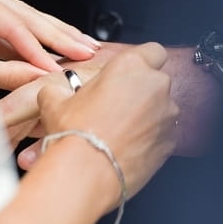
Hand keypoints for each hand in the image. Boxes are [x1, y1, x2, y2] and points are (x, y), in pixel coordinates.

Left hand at [0, 0, 100, 89]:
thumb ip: (1, 70)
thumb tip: (39, 76)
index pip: (12, 24)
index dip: (38, 49)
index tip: (58, 69)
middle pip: (27, 14)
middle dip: (59, 35)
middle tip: (87, 50)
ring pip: (27, 17)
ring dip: (57, 34)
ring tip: (85, 45)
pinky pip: (20, 27)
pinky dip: (42, 38)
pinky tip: (63, 43)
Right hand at [35, 43, 178, 200]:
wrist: (87, 173)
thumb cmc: (74, 134)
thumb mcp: (53, 103)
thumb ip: (58, 90)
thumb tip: (52, 93)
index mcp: (130, 66)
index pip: (153, 50)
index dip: (142, 62)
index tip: (129, 75)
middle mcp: (155, 85)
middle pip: (156, 81)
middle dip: (141, 92)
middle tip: (116, 107)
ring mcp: (167, 115)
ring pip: (161, 109)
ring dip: (147, 116)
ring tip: (119, 132)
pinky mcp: (170, 142)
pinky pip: (162, 134)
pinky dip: (150, 139)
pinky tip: (127, 148)